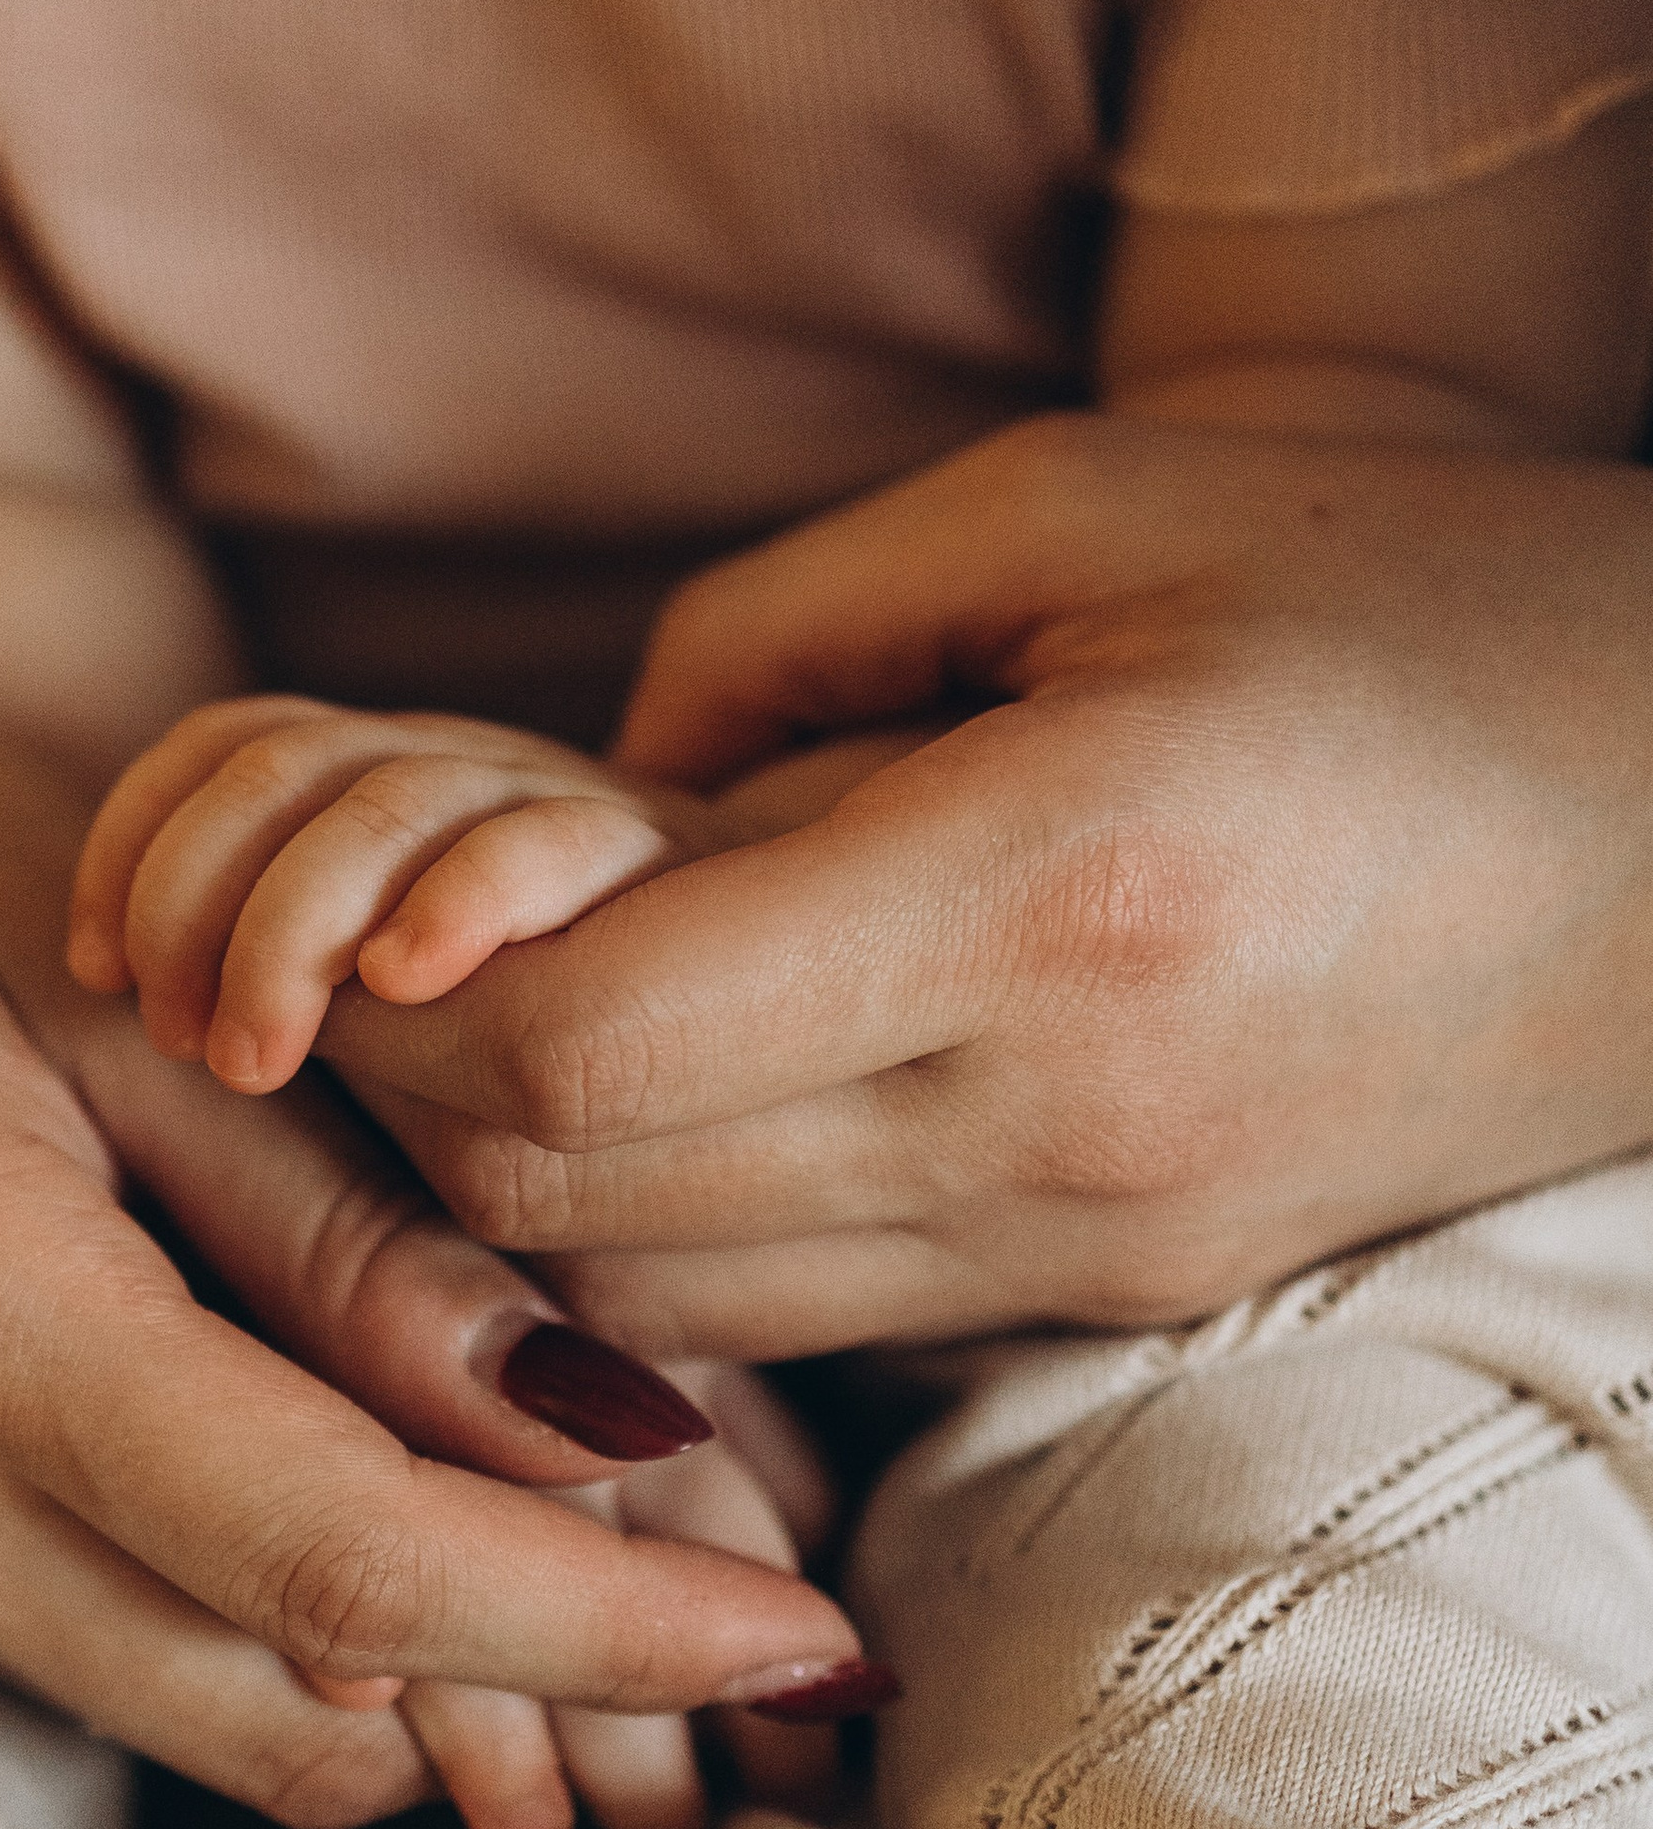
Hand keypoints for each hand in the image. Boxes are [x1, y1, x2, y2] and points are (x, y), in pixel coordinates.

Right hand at [0, 211, 861, 1828]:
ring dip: (461, 1680)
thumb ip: (366, 1240)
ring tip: (647, 1559)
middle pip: (300, 1694)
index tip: (811, 1638)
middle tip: (774, 1601)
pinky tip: (442, 1521)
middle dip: (572, 1686)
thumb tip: (607, 1441)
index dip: (602, 1627)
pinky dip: (324, 1636)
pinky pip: (148, 1668)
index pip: (336, 1559)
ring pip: (236, 1722)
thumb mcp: (161, 1001)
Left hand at [315, 418, 1652, 1348]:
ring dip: (547, 1178)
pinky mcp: (1125, 1296)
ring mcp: (1098, 1247)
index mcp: (1047, 896)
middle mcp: (1061, 1125)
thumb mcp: (1081, 512)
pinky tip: (715, 1080)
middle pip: (577, 1211)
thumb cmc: (1422, 598)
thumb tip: (573, 794)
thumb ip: (774, 634)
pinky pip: (808, 1316)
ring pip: (663, 1305)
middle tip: (419, 946)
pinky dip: (691, 1227)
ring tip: (566, 1000)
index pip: (587, 1053)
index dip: (421, 993)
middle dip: (429, 1095)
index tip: (406, 889)